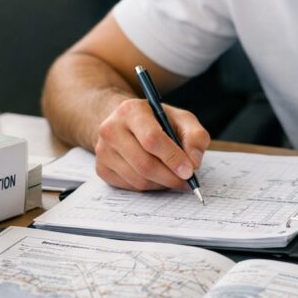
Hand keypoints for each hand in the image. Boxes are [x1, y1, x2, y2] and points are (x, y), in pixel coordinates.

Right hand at [93, 98, 210, 190]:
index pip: (152, 139)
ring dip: (161, 184)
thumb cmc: (157, 120)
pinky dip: (149, 187)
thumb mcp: (181, 119)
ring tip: (174, 178)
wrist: (126, 122)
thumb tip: (194, 162)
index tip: (189, 170)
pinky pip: (130, 187)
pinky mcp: (102, 168)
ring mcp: (103, 150)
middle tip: (187, 181)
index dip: (172, 157)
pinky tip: (158, 177)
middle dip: (170, 176)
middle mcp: (111, 129)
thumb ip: (195, 136)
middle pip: (144, 163)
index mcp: (131, 110)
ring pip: (137, 179)